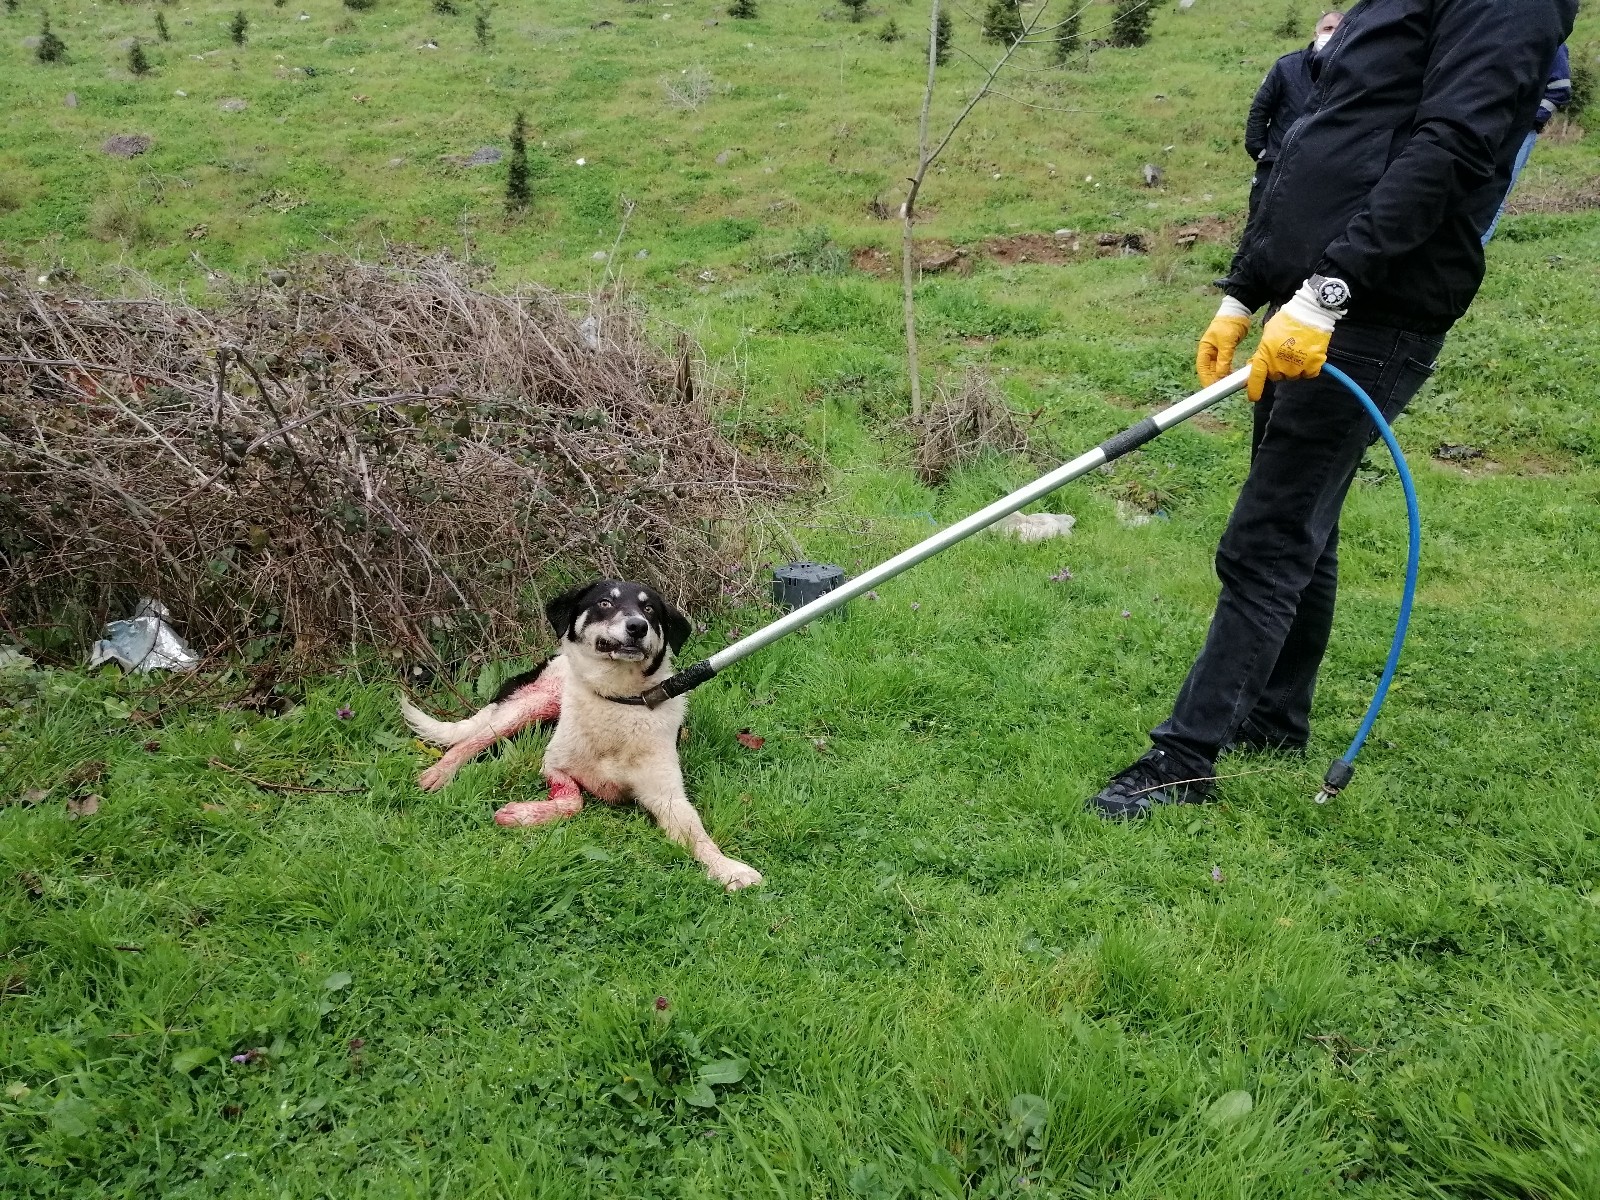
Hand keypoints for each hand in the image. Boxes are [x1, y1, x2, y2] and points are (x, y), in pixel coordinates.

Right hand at [1196, 298, 1252, 385]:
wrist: (1238, 312)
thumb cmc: (1229, 325)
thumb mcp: (1226, 342)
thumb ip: (1224, 359)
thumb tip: (1221, 376)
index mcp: (1204, 348)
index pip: (1202, 368)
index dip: (1205, 379)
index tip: (1211, 389)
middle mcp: (1209, 351)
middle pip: (1209, 370)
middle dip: (1214, 379)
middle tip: (1221, 389)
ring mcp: (1217, 352)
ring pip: (1217, 368)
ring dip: (1222, 376)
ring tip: (1228, 383)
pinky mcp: (1226, 351)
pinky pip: (1225, 364)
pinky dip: (1228, 370)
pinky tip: (1233, 375)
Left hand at [1246, 281, 1340, 401]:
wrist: (1310, 312)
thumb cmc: (1287, 320)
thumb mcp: (1268, 334)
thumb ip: (1262, 351)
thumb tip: (1257, 363)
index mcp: (1265, 356)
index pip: (1257, 378)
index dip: (1254, 389)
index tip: (1253, 397)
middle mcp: (1280, 365)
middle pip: (1277, 376)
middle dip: (1278, 368)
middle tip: (1284, 353)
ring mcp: (1297, 367)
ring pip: (1293, 376)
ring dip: (1294, 368)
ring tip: (1298, 350)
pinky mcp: (1313, 366)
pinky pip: (1309, 373)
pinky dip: (1309, 367)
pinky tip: (1309, 353)